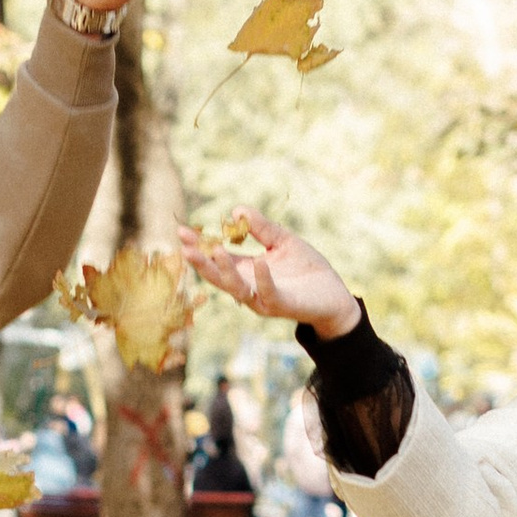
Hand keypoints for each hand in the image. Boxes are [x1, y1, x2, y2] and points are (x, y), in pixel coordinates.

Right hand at [178, 206, 359, 340]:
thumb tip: (237, 210)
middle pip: (218, 276)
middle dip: (201, 261)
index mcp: (247, 270)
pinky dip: (263, 278)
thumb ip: (262, 228)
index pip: (218, 257)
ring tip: (216, 250)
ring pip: (237, 288)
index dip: (200, 245)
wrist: (334, 295)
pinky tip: (259, 261)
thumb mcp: (283, 241)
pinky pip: (268, 293)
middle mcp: (249, 287)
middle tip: (185, 245)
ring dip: (225, 271)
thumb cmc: (307, 270)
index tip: (182, 230)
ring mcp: (263, 298)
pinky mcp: (282, 305)